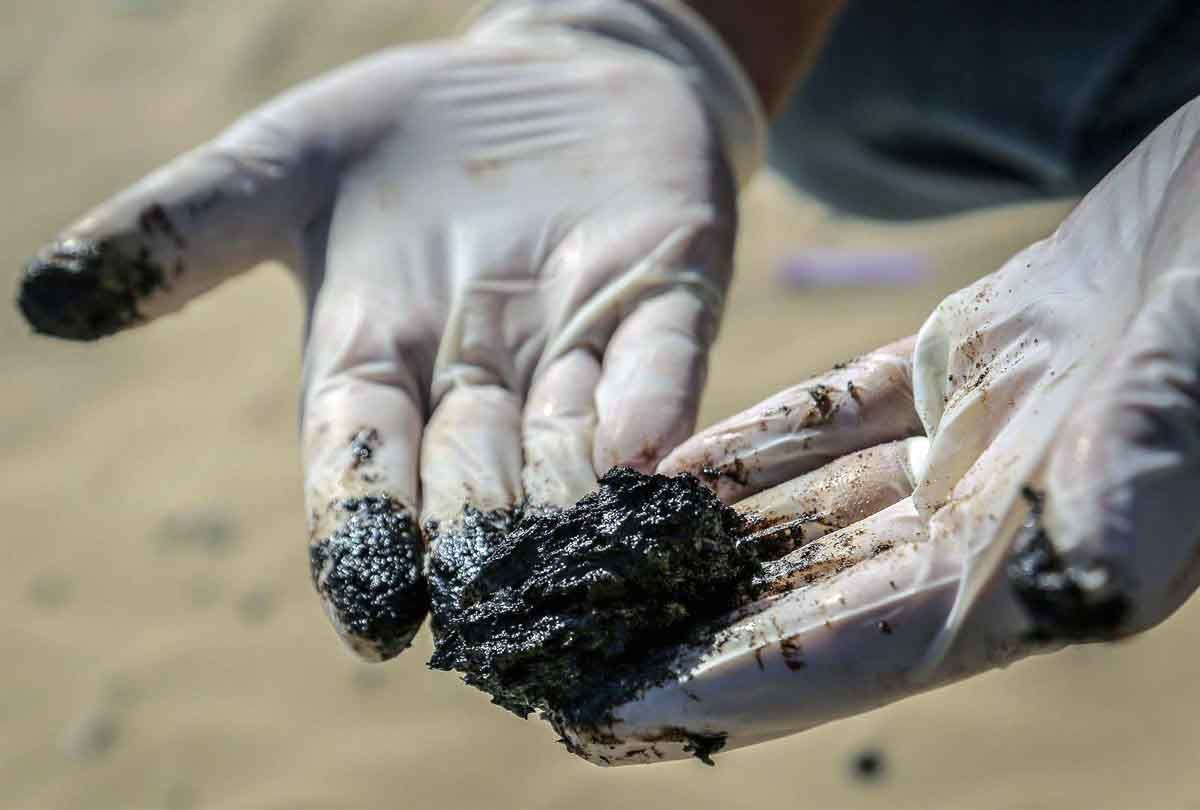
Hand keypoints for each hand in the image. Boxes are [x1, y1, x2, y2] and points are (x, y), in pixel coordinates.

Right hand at [16, 1, 762, 660]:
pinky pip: (663, 363)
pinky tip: (650, 459)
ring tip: (580, 566)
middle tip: (485, 609)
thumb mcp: (280, 168)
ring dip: (573, 505)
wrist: (550, 74)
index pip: (361, 462)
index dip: (362, 533)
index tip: (371, 616)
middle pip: (472, 475)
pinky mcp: (667, 295)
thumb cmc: (404, 136)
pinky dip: (654, 408)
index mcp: (377, 362)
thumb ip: (184, 232)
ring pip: (572, 445)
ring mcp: (580, 341)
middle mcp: (482, 379)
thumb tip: (48, 301)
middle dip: (475, 539)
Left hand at [557, 95, 1199, 764]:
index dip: (736, 686)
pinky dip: (756, 446)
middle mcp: (997, 521)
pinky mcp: (959, 371)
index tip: (619, 710)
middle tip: (579, 654)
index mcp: (1043, 564)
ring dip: (708, 540)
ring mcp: (974, 446)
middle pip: (811, 595)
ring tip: (601, 565)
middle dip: (693, 631)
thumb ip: (1133, 486)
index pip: (857, 646)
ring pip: (812, 511)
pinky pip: (833, 422)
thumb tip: (1079, 581)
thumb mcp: (1196, 380)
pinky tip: (673, 468)